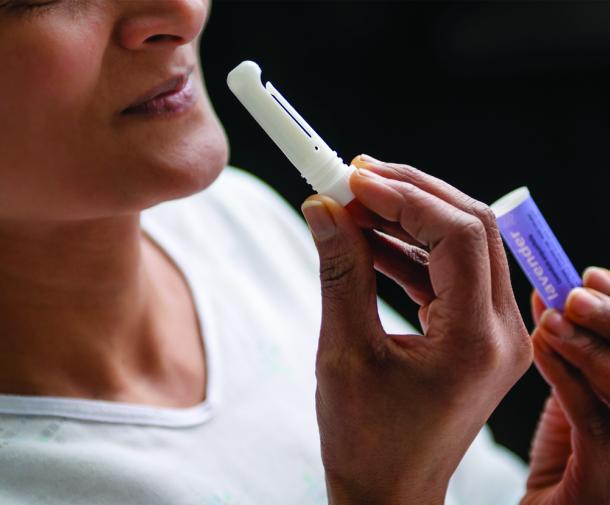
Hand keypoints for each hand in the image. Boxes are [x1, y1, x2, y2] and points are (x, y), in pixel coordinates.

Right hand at [301, 155, 531, 504]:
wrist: (388, 491)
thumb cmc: (366, 440)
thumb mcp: (344, 352)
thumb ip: (340, 272)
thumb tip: (324, 210)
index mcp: (475, 341)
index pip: (457, 235)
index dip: (404, 196)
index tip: (353, 178)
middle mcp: (501, 332)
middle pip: (470, 228)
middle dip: (411, 194)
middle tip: (356, 178)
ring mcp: (493, 333)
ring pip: (461, 245)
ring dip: (408, 219)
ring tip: (355, 205)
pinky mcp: (474, 334)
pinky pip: (448, 273)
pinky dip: (409, 250)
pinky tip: (370, 240)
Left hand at [523, 267, 609, 504]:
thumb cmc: (570, 460)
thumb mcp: (577, 396)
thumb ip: (572, 351)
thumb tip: (548, 298)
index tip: (589, 274)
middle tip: (572, 293)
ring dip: (589, 345)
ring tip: (552, 318)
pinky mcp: (608, 482)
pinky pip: (593, 421)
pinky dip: (566, 378)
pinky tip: (541, 349)